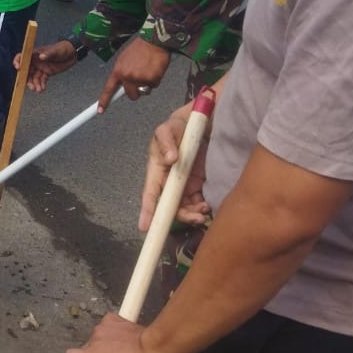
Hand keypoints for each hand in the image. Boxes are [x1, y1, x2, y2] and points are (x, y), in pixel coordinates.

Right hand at [22, 39, 77, 91]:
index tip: (18, 68)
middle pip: (27, 71)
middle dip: (28, 79)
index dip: (18, 61)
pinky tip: (42, 88)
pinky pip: (41, 80)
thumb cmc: (62, 48)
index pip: (22, 57)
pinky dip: (41, 85)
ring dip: (35, 84)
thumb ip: (48, 54)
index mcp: (35, 54)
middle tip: (31, 87)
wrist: (72, 54)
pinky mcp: (46, 73)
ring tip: (38, 90)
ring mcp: (41, 67)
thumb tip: (41, 57)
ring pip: (34, 77)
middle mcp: (36, 61)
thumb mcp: (55, 51)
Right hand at [65, 313, 152, 352]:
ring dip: (105, 340)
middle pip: (88, 345)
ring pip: (98, 335)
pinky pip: (108, 324)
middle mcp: (93, 338)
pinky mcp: (112, 318)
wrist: (151, 348)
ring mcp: (102, 326)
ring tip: (120, 346)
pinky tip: (122, 335)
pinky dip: (112, 329)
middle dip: (96, 351)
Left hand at [98, 37, 171, 110]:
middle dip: (136, 90)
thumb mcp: (124, 59)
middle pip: (131, 95)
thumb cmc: (139, 49)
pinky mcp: (151, 79)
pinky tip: (155, 69)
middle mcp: (127, 76)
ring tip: (148, 70)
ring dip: (147, 84)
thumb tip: (122, 84)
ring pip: (144, 91)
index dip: (104, 100)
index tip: (100, 111)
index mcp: (118, 71)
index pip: (109, 89)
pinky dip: (156, 79)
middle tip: (141, 77)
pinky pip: (154, 86)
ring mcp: (139, 79)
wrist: (153, 41)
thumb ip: (122, 72)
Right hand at [139, 101, 210, 231]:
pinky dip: (202, 208)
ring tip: (204, 210)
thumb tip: (170, 159)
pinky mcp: (198, 186)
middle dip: (181, 215)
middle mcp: (169, 182)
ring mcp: (184, 185)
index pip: (151, 193)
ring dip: (193, 214)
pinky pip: (198, 203)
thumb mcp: (168, 129)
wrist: (197, 125)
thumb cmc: (177, 127)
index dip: (147, 210)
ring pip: (185, 208)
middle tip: (196, 218)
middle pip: (170, 206)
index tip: (145, 227)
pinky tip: (208, 206)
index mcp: (157, 170)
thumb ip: (166, 141)